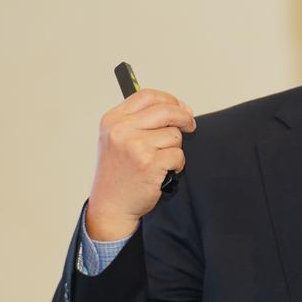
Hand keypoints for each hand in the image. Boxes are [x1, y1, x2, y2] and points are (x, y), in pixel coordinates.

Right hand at [86, 89, 195, 240]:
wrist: (111, 205)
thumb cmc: (117, 173)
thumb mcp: (116, 139)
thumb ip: (139, 120)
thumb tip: (177, 108)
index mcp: (113, 120)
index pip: (147, 96)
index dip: (169, 99)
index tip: (180, 107)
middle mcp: (122, 131)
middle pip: (167, 111)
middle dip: (184, 117)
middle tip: (190, 125)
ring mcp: (136, 147)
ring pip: (175, 135)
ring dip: (175, 148)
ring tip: (161, 160)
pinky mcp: (150, 164)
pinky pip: (178, 155)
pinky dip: (177, 164)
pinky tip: (163, 171)